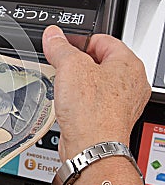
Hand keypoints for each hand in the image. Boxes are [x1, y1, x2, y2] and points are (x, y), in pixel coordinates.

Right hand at [42, 25, 150, 160]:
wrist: (91, 148)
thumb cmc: (92, 112)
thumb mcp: (70, 67)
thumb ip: (60, 47)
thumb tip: (53, 35)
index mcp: (129, 64)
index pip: (102, 39)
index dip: (79, 39)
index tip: (63, 44)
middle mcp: (131, 83)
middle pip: (99, 61)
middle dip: (77, 62)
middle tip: (61, 65)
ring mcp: (122, 103)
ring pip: (95, 81)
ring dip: (77, 81)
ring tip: (64, 85)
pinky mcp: (110, 117)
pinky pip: (93, 100)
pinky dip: (80, 98)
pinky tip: (69, 102)